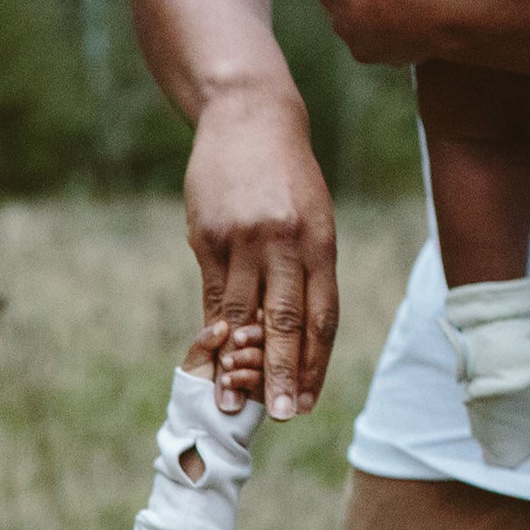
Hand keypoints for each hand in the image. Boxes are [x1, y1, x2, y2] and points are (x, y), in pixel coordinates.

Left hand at [179, 319, 265, 410]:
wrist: (196, 424)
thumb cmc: (195, 389)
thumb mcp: (196, 360)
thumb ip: (206, 340)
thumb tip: (222, 326)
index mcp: (243, 337)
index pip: (258, 319)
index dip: (250, 324)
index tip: (236, 334)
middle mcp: (258, 351)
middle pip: (272, 334)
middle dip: (254, 337)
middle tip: (235, 343)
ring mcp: (266, 371)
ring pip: (271, 355)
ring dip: (248, 357)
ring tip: (226, 365)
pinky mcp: (269, 391)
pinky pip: (268, 379)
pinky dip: (248, 376)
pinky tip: (229, 380)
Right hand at [184, 89, 338, 419]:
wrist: (247, 115)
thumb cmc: (285, 174)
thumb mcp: (311, 215)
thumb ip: (305, 271)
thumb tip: (292, 336)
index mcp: (319, 239)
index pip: (321, 313)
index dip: (314, 362)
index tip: (305, 401)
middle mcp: (284, 242)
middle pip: (286, 319)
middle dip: (283, 372)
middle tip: (279, 415)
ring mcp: (244, 240)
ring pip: (243, 315)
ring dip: (238, 364)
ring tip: (231, 404)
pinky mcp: (207, 238)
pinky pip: (212, 296)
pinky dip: (214, 334)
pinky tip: (213, 362)